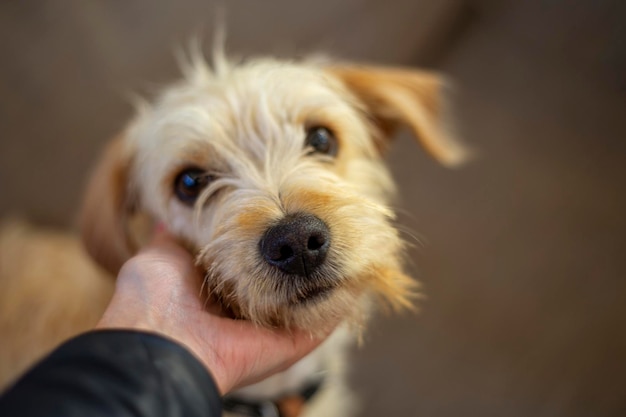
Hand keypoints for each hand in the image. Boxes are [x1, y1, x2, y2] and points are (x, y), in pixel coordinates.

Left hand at [97, 229, 336, 393]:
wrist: (162, 342)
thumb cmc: (154, 298)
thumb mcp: (160, 255)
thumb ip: (176, 238)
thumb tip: (170, 216)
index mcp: (221, 293)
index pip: (256, 265)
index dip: (270, 243)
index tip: (287, 217)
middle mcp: (250, 311)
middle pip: (287, 283)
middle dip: (304, 258)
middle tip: (325, 228)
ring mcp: (275, 328)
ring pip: (311, 299)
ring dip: (330, 274)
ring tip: (350, 241)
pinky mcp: (293, 342)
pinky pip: (326, 319)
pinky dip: (345, 298)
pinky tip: (358, 271)